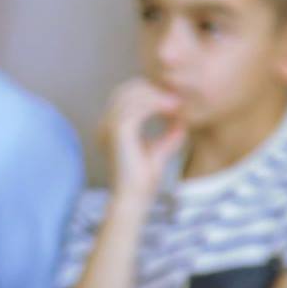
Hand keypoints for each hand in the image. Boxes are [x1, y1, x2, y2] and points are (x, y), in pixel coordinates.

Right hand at [101, 79, 184, 203]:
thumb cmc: (144, 180)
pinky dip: (155, 103)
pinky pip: (136, 107)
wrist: (134, 198)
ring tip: (176, 103)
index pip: (126, 97)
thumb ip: (168, 136)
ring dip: (156, 95)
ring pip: (131, 95)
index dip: (149, 92)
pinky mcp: (117, 131)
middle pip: (126, 90)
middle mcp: (105, 124)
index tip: (174, 99)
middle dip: (152, 89)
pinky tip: (171, 109)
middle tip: (176, 97)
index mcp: (110, 128)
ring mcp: (108, 127)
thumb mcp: (159, 152)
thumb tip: (181, 121)